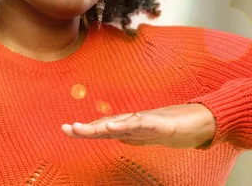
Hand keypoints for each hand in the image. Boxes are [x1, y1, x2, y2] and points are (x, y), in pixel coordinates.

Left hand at [61, 103, 216, 148]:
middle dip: (85, 128)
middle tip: (67, 128)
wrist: (192, 122)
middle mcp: (130, 122)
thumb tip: (109, 134)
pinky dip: (125, 125)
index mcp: (124, 127)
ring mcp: (143, 122)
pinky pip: (139, 124)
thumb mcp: (139, 135)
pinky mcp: (157, 123)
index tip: (65, 129)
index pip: (100, 129)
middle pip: (104, 126)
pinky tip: (113, 127)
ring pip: (118, 124)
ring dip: (99, 126)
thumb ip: (124, 133)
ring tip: (82, 128)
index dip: (83, 130)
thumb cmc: (163, 126)